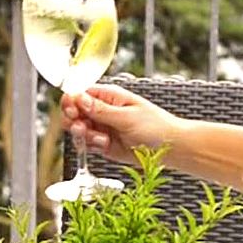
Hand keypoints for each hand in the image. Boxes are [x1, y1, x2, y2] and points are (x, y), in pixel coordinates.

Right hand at [62, 83, 181, 164]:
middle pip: (74, 112)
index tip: (73, 112)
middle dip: (74, 121)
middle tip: (83, 128)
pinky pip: (88, 144)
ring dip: (85, 135)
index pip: (79, 93)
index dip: (71, 102)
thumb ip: (101, 109)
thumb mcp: (127, 116)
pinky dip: (92, 146)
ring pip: (79, 129)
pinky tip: (105, 145)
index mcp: (108, 96)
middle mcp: (102, 110)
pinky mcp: (104, 144)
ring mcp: (102, 127)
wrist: (170, 148)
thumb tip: (79, 98)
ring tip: (102, 139)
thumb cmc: (156, 126)